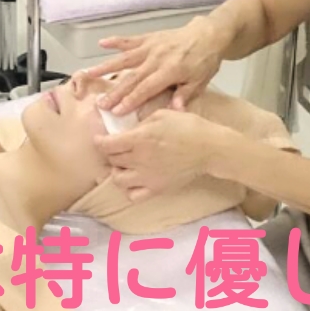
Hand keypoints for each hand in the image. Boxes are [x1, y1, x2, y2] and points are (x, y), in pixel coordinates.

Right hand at [86, 17, 226, 115]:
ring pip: (125, 59)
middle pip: (132, 77)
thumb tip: (174, 111)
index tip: (116, 111)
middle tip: (100, 104)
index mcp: (170, 71)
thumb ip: (185, 95)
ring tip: (90, 74)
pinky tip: (101, 43)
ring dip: (107, 67)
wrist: (208, 35)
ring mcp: (151, 47)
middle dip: (115, 92)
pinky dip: (116, 41)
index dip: (130, 100)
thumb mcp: (200, 81)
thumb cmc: (204, 61)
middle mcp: (156, 58)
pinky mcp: (149, 38)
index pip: (146, 88)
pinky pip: (130, 40)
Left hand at [93, 109, 225, 201]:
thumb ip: (141, 121)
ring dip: (117, 171)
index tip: (100, 138)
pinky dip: (130, 189)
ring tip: (124, 164)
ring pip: (118, 180)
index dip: (99, 141)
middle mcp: (139, 160)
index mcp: (139, 139)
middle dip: (110, 153)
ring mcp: (147, 177)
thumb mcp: (161, 114)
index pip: (106, 145)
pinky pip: (133, 196)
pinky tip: (135, 179)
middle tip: (115, 147)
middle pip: (111, 160)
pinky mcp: (157, 189)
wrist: (210, 148)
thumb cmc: (188, 127)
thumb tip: (127, 126)